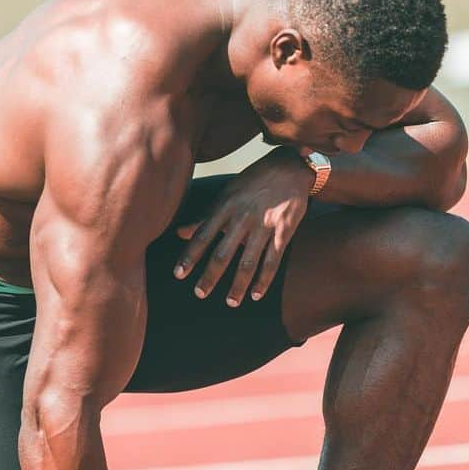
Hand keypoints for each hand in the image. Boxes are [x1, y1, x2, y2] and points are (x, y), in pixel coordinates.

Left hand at [173, 151, 311, 305]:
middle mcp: (242, 217)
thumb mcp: (226, 194)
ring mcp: (264, 224)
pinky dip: (264, 280)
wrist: (290, 167)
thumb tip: (179, 233)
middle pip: (222, 253)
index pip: (202, 235)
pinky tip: (256, 295)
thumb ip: (205, 217)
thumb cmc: (253, 182)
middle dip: (210, 276)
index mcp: (225, 206)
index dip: (190, 256)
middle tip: (200, 294)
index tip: (179, 275)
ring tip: (231, 303)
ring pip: (247, 261)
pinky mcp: (284, 230)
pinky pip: (272, 260)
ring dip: (237, 285)